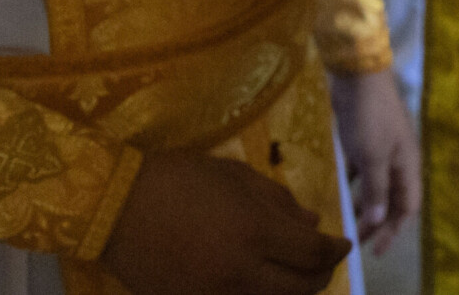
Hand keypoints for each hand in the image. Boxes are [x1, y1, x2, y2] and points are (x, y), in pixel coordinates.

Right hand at [99, 150, 348, 294]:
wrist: (115, 207)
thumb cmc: (180, 179)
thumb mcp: (235, 176)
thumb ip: (279, 201)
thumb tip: (313, 225)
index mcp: (254, 231)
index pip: (313, 254)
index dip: (336, 251)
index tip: (343, 243)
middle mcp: (241, 272)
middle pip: (301, 289)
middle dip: (321, 276)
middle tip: (326, 263)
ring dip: (294, 293)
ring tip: (298, 277)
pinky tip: (264, 286)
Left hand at [330, 68, 418, 248]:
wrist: (358, 75)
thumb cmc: (369, 118)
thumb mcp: (372, 158)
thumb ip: (375, 190)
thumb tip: (376, 221)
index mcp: (408, 165)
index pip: (408, 207)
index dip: (393, 231)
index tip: (375, 250)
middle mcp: (400, 159)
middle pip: (393, 199)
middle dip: (378, 222)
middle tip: (356, 241)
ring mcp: (384, 148)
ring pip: (378, 185)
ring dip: (366, 204)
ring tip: (348, 220)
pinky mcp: (367, 139)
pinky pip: (365, 169)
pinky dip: (356, 184)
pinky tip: (342, 190)